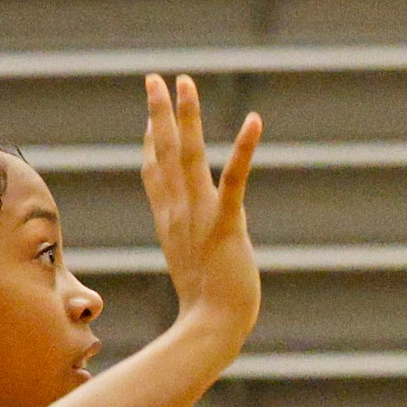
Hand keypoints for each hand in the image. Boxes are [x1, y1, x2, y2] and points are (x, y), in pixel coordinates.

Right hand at [142, 73, 261, 344]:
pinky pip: (235, 180)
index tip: (152, 117)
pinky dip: (244, 149)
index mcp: (168, 222)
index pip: (154, 174)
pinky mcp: (227, 225)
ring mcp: (200, 217)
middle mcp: (177, 213)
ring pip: (188, 156)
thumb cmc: (206, 308)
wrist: (211, 329)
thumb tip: (194, 239)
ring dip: (186, 116)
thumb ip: (191, 246)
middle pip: (162, 153)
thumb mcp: (192, 267)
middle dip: (158, 113)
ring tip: (184, 81)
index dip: (151, 142)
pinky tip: (254, 120)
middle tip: (154, 78)